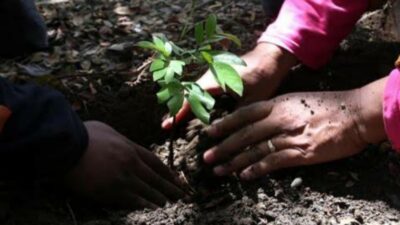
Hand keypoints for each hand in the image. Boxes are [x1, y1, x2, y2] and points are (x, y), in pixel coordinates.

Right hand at [65, 121, 184, 208]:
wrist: (67, 146)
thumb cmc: (83, 134)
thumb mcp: (107, 130)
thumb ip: (120, 140)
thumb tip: (123, 144)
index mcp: (130, 147)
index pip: (155, 162)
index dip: (167, 172)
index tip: (175, 178)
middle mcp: (131, 163)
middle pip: (155, 178)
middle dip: (170, 187)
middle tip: (181, 195)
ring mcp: (123, 177)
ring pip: (148, 190)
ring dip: (160, 198)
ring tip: (170, 203)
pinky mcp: (111, 191)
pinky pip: (133, 200)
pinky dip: (145, 205)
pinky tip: (154, 209)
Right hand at [162, 43, 297, 128]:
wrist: (271, 56)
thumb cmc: (264, 76)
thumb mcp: (252, 100)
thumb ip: (236, 116)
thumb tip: (223, 134)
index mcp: (216, 79)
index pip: (191, 97)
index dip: (179, 112)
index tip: (168, 125)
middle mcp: (210, 73)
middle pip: (188, 92)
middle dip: (178, 109)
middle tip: (167, 126)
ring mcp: (212, 72)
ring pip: (193, 89)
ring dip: (185, 104)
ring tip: (175, 120)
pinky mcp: (216, 73)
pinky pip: (200, 87)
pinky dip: (194, 98)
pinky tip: (192, 109)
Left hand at [203, 77, 387, 179]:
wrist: (354, 113)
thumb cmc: (327, 105)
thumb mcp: (296, 99)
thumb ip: (276, 108)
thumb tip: (258, 119)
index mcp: (277, 104)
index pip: (244, 114)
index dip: (224, 124)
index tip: (209, 133)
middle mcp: (279, 119)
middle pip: (244, 135)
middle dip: (223, 147)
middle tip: (207, 157)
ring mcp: (288, 136)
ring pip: (254, 151)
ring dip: (234, 162)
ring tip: (219, 170)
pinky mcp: (300, 153)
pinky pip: (272, 162)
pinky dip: (256, 170)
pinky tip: (244, 176)